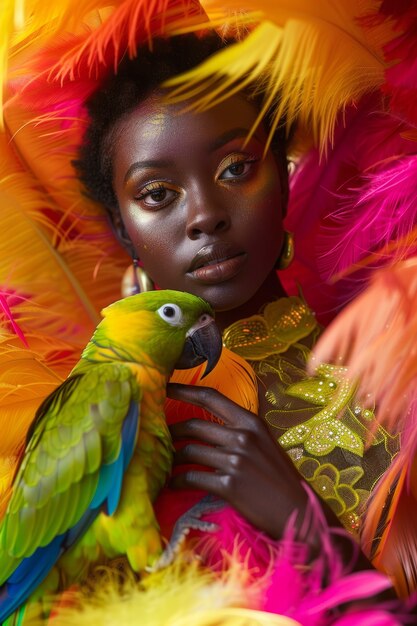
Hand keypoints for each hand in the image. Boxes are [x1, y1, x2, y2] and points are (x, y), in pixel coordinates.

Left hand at [167, 382, 312, 539]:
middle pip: (194, 425)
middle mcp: (243, 436)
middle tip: (161, 437)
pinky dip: (178, 481)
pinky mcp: (229, 484)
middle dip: (172, 430)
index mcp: (252, 422)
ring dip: (173, 458)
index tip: (166, 387)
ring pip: (189, 451)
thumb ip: (241, 431)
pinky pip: (191, 477)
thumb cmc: (280, 479)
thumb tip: (210, 427)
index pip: (211, 397)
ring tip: (167, 464)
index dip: (185, 390)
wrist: (298, 512)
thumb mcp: (265, 443)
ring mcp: (235, 460)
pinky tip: (174, 484)